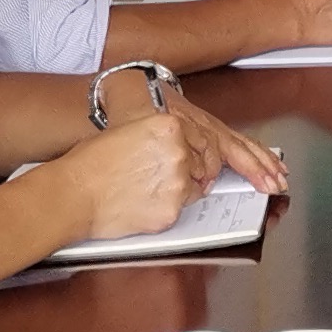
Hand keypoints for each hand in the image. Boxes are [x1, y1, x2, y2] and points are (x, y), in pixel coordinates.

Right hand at [40, 103, 283, 243]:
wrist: (71, 191)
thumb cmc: (93, 162)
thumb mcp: (133, 133)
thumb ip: (164, 138)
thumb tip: (187, 150)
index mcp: (171, 124)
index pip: (210, 139)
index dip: (225, 154)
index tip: (259, 165)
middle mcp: (180, 148)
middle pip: (210, 163)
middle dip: (208, 173)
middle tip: (237, 182)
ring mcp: (178, 178)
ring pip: (198, 186)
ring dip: (185, 189)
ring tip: (152, 189)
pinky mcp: (172, 206)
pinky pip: (184, 207)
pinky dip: (172, 207)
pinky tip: (149, 203)